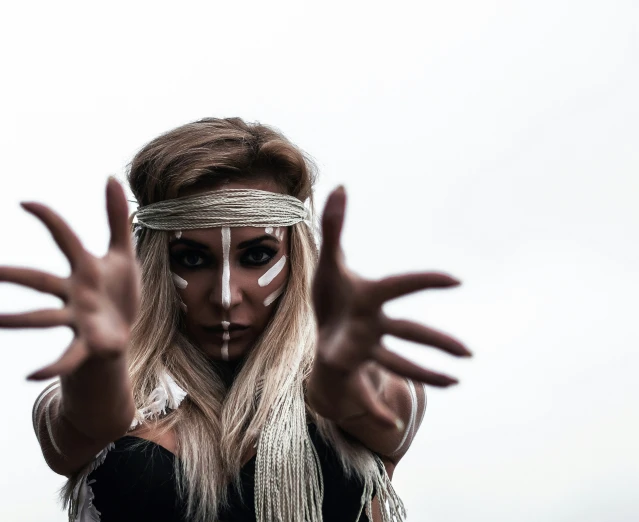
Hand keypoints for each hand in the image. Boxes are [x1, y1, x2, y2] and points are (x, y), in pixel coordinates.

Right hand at [0, 178, 139, 380]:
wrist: (125, 329)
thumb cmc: (118, 290)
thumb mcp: (123, 254)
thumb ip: (117, 218)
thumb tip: (110, 177)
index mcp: (85, 268)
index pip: (65, 238)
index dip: (49, 220)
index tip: (25, 203)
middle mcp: (74, 292)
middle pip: (39, 281)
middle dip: (10, 275)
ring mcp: (78, 318)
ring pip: (44, 318)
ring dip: (18, 320)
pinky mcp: (88, 343)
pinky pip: (68, 356)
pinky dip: (52, 366)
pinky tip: (31, 377)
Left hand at [310, 186, 470, 423]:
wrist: (325, 323)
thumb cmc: (333, 291)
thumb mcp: (328, 260)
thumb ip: (334, 225)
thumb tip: (340, 185)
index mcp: (370, 297)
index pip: (399, 286)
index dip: (425, 280)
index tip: (457, 279)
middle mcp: (374, 325)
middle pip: (410, 332)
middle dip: (437, 341)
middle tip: (468, 352)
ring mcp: (367, 348)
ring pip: (399, 363)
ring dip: (425, 375)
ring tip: (456, 384)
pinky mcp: (353, 368)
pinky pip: (366, 389)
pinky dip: (375, 406)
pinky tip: (385, 423)